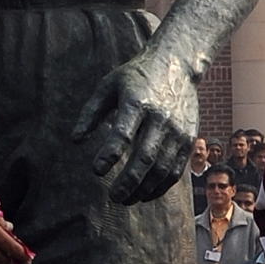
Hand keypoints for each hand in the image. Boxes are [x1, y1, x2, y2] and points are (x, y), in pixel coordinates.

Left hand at [73, 48, 196, 204]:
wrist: (178, 64)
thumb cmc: (136, 76)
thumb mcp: (108, 85)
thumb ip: (90, 113)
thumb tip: (75, 141)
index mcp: (137, 102)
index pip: (122, 133)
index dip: (109, 155)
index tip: (96, 171)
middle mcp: (161, 117)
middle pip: (145, 157)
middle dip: (129, 182)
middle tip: (113, 197)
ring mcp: (178, 129)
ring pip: (162, 168)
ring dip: (144, 189)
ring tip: (126, 199)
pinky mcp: (189, 138)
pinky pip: (176, 169)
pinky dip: (161, 186)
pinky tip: (145, 194)